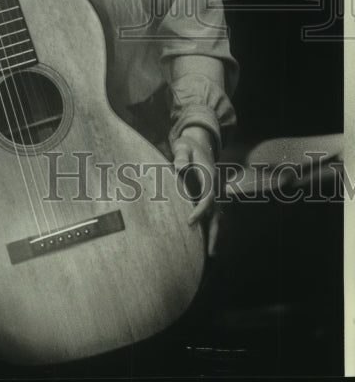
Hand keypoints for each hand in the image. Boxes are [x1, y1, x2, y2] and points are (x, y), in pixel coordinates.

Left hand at [173, 125, 219, 255]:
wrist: (200, 141)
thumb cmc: (188, 146)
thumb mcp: (184, 146)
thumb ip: (181, 156)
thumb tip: (179, 166)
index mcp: (209, 176)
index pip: (208, 197)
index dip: (200, 211)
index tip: (189, 222)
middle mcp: (216, 187)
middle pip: (218, 213)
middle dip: (214, 233)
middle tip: (210, 253)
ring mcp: (216, 192)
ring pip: (218, 217)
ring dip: (215, 235)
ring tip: (211, 255)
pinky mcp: (212, 195)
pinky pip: (214, 215)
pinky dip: (211, 229)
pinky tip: (206, 243)